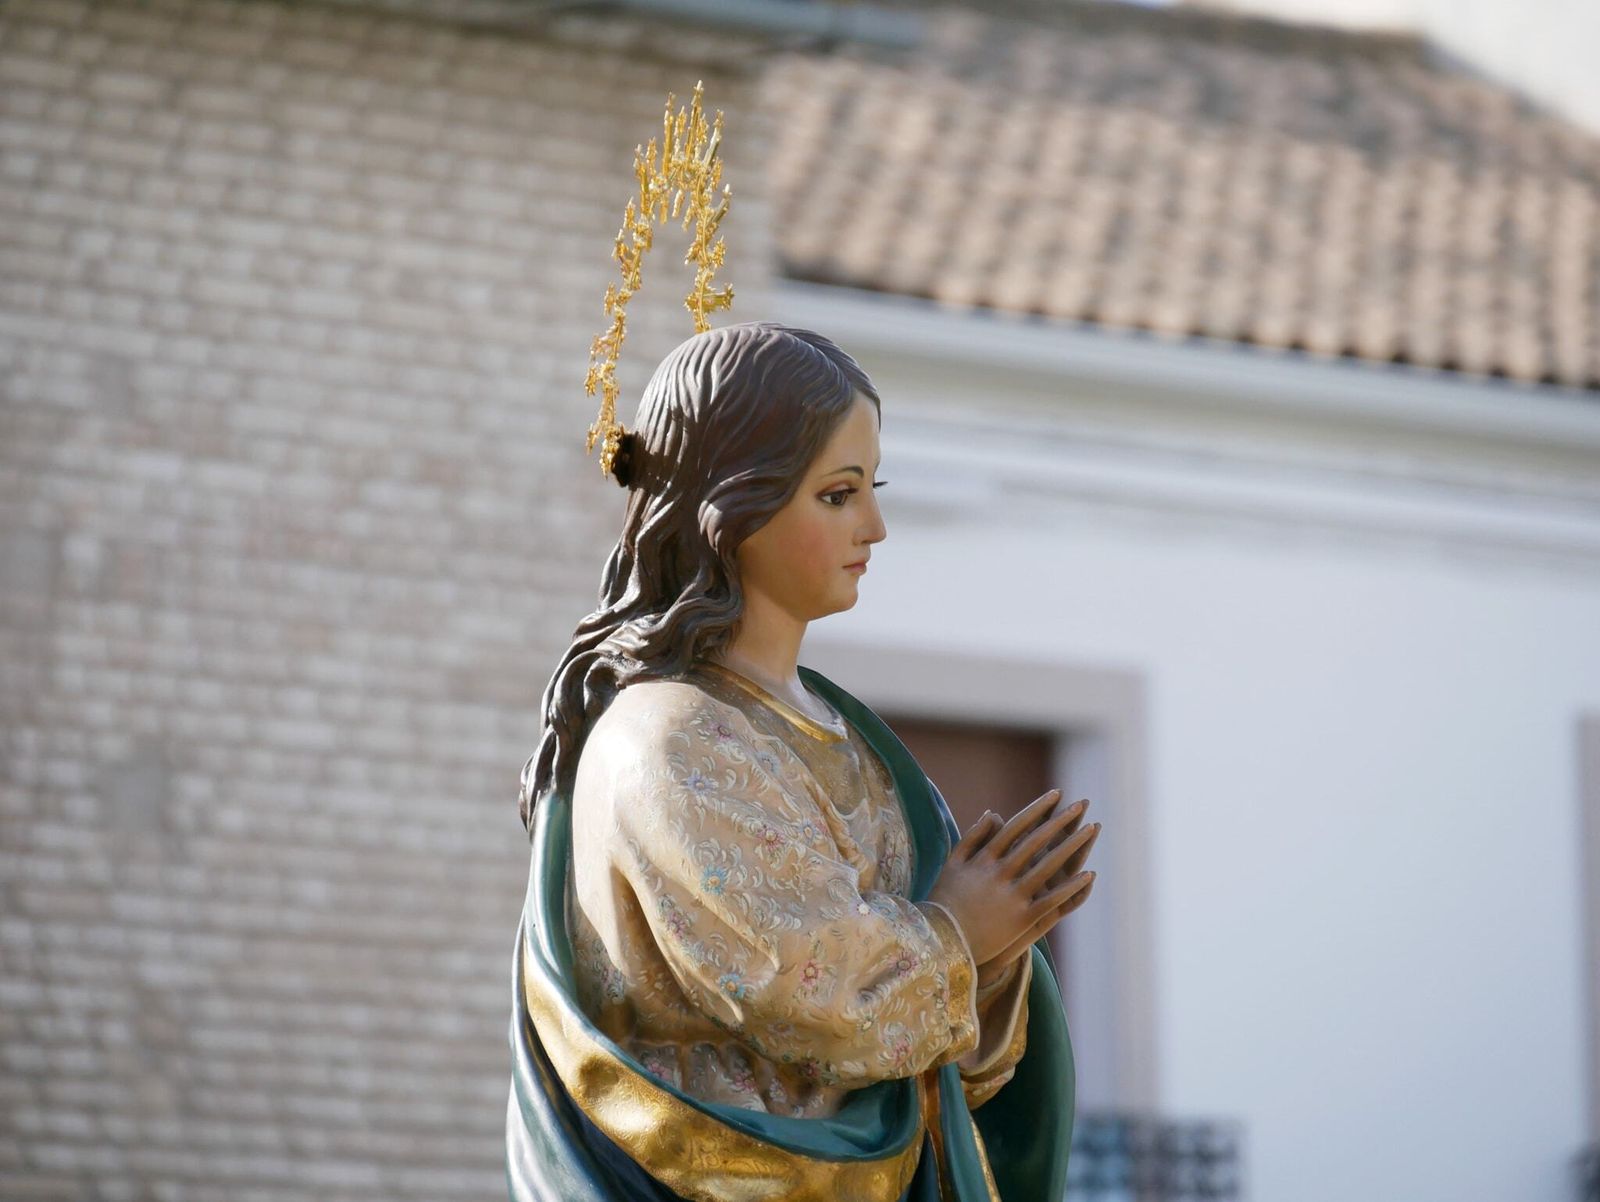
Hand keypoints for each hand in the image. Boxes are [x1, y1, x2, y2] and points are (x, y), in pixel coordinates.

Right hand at [926, 789, 1098, 966]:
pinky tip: (1089, 875)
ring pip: (1049, 866)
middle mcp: (999, 874)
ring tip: (1092, 829)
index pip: (1017, 826)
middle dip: (1061, 821)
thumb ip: (973, 837)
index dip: (1038, 809)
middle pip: (1037, 841)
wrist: (940, 942)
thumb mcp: (952, 864)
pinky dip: (1071, 887)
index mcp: (983, 858)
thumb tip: (993, 812)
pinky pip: (1052, 900)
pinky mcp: (1021, 920)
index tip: (1056, 794)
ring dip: (1073, 846)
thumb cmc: (944, 900)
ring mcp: (1012, 896)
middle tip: (1082, 804)